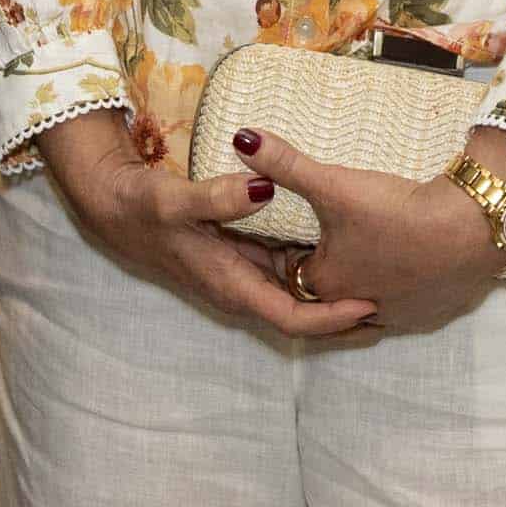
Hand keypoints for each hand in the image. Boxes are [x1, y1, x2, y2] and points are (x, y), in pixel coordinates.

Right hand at [34, 113, 376, 339]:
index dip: (333, 318)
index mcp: (229, 284)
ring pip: (294, 295)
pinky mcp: (238, 257)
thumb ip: (217, 196)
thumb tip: (264, 188)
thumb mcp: (175, 199)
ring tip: (382, 285)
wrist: (111, 207)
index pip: (292, 318)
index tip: (371, 306)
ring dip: (332, 297)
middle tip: (394, 303)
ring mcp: (238, 274)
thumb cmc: (140, 209)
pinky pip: (283, 272)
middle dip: (344, 317)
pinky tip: (341, 257)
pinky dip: (312, 272)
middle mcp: (238, 288)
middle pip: (302, 316)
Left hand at [253, 126, 505, 333]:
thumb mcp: (335, 184)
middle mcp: (358, 310)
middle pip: (331, 290)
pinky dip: (400, 283)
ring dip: (364, 278)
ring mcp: (400, 315)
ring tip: (369, 243)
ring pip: (369, 300)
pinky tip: (408, 257)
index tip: (299, 228)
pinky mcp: (433, 312)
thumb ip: (286, 163)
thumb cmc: (397, 212)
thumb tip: (240, 138)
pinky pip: (405, 302)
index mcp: (327, 286)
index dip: (294, 250)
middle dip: (329, 265)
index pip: (294, 274)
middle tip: (335, 232)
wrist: (472, 229)